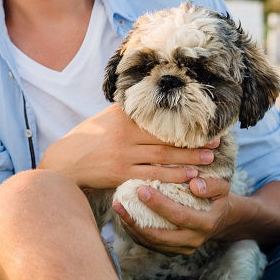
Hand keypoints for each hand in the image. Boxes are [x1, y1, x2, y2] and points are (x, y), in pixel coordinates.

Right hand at [39, 104, 219, 190]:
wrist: (64, 163)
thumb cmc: (86, 139)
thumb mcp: (104, 119)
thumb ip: (126, 113)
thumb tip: (148, 102)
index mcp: (123, 119)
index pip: (158, 119)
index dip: (182, 121)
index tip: (203, 121)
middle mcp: (125, 135)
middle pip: (165, 138)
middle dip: (193, 141)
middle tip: (216, 141)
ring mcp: (123, 156)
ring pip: (162, 158)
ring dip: (188, 159)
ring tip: (209, 159)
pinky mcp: (120, 174)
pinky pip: (151, 176)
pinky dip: (171, 176)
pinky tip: (188, 177)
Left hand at [113, 176, 235, 254]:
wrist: (219, 220)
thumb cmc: (216, 198)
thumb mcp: (222, 188)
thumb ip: (211, 185)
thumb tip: (194, 184)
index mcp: (205, 224)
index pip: (179, 216)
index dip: (159, 204)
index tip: (141, 189)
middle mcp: (193, 240)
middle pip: (160, 235)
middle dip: (137, 220)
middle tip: (121, 201)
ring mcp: (181, 249)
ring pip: (151, 243)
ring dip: (131, 227)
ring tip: (117, 208)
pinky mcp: (171, 251)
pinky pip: (149, 244)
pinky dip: (134, 232)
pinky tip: (123, 216)